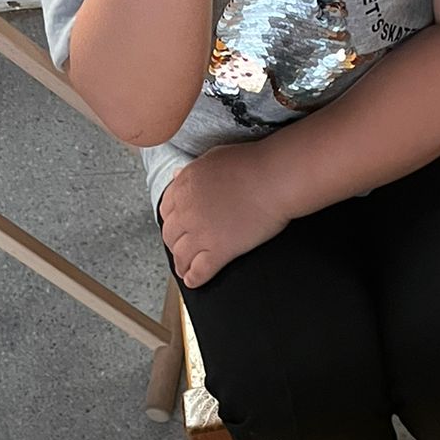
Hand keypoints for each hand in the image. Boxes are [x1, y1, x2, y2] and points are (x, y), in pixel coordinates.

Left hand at [159, 145, 290, 287]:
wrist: (273, 179)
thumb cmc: (250, 164)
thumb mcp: (212, 158)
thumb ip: (192, 171)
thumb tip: (176, 176)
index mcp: (185, 186)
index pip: (166, 210)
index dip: (172, 221)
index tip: (177, 228)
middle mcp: (187, 210)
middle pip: (170, 235)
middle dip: (174, 244)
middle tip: (181, 250)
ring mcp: (201, 232)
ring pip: (181, 255)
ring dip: (181, 264)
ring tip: (184, 270)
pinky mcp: (219, 250)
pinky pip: (200, 271)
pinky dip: (194, 279)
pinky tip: (193, 281)